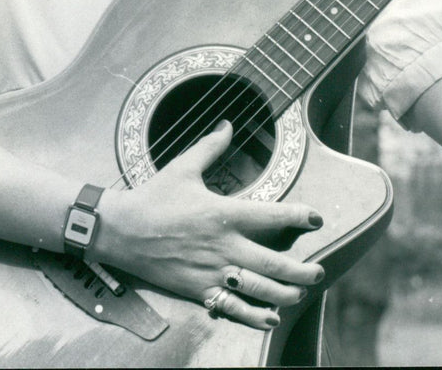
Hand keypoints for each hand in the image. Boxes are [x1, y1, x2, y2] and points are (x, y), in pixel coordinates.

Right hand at [97, 122, 323, 330]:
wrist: (123, 230)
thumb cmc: (155, 197)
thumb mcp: (183, 167)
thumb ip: (210, 147)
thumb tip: (228, 124)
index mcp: (224, 213)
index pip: (273, 215)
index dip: (300, 217)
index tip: (317, 218)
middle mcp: (224, 246)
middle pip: (276, 264)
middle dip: (304, 270)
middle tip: (317, 270)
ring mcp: (213, 272)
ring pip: (261, 290)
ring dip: (287, 293)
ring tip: (299, 290)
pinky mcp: (200, 291)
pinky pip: (235, 310)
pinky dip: (256, 316)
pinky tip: (270, 316)